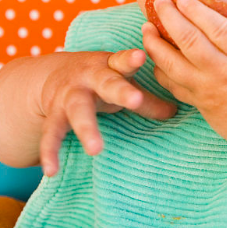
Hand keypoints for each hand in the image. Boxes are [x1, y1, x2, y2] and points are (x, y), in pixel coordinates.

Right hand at [38, 50, 176, 175]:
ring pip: (78, 110)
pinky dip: (50, 152)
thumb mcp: (120, 83)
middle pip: (106, 84)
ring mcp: (69, 95)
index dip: (132, 59)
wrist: (52, 77)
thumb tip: (176, 112)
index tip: (141, 56)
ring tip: (96, 150)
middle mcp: (89, 78)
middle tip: (134, 100)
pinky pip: (50, 134)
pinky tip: (51, 171)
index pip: (123, 61)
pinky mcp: (53, 115)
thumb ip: (146, 99)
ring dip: (87, 129)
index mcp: (110, 66)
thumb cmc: (100, 81)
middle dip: (120, 91)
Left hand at [141, 0, 226, 152]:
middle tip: (160, 2)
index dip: (198, 10)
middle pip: (191, 41)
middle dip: (171, 18)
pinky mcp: (200, 104)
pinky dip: (160, 69)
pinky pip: (172, 85)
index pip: (219, 29)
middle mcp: (225, 74)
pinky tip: (155, 56)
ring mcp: (209, 91)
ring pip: (174, 64)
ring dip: (156, 44)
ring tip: (146, 27)